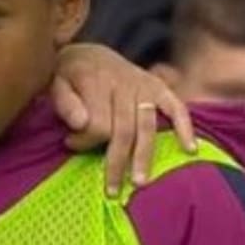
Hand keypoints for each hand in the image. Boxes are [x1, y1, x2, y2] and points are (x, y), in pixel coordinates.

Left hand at [50, 43, 195, 196]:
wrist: (88, 53)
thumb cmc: (68, 75)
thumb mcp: (55, 81)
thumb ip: (64, 102)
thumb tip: (80, 124)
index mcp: (95, 81)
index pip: (97, 123)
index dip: (84, 140)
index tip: (70, 144)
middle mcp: (123, 83)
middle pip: (124, 130)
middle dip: (117, 162)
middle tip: (112, 191)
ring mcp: (144, 85)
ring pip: (147, 126)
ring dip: (144, 156)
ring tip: (140, 182)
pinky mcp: (159, 87)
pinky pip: (176, 107)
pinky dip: (185, 127)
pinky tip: (190, 149)